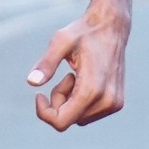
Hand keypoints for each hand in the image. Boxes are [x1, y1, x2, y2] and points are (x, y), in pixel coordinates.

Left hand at [27, 9, 127, 129]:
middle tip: (64, 76)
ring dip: (69, 101)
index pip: (61, 122)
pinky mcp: (116, 103)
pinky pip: (88, 114)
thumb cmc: (84, 31)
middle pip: (68, 119)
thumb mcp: (61, 41)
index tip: (38, 94)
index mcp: (92, 89)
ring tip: (75, 76)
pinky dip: (80, 101)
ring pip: (78, 118)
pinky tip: (85, 79)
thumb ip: (47, 63)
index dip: (44, 112)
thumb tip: (32, 82)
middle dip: (58, 101)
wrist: (112, 26)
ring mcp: (114, 104)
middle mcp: (107, 101)